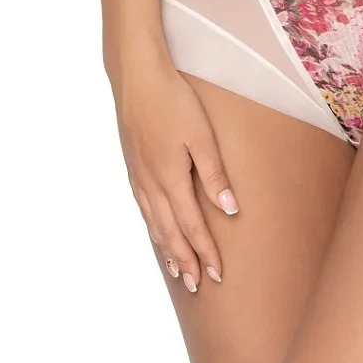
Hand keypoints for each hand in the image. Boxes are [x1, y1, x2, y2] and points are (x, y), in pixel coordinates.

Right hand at [108, 52, 239, 290]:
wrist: (137, 78)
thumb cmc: (174, 101)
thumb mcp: (201, 136)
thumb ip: (214, 174)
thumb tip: (229, 210)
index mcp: (171, 180)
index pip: (192, 228)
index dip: (206, 253)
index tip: (218, 275)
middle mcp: (152, 185)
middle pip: (170, 234)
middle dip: (185, 261)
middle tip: (196, 285)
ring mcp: (139, 177)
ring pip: (154, 224)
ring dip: (167, 249)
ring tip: (176, 270)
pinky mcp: (133, 167)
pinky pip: (144, 209)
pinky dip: (153, 228)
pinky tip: (157, 230)